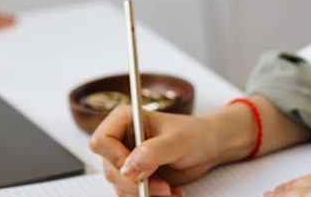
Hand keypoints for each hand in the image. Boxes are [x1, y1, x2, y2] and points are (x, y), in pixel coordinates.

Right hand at [90, 105, 234, 195]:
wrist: (209, 148)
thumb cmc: (194, 135)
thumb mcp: (176, 142)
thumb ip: (152, 153)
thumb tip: (128, 168)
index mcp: (124, 120)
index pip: (101, 141)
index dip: (117, 159)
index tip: (138, 169)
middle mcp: (121, 140)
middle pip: (110, 170)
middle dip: (137, 184)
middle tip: (163, 187)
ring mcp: (127, 161)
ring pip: (120, 188)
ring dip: (146, 194)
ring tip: (170, 190)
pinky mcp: (136, 178)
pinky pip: (132, 196)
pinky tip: (171, 193)